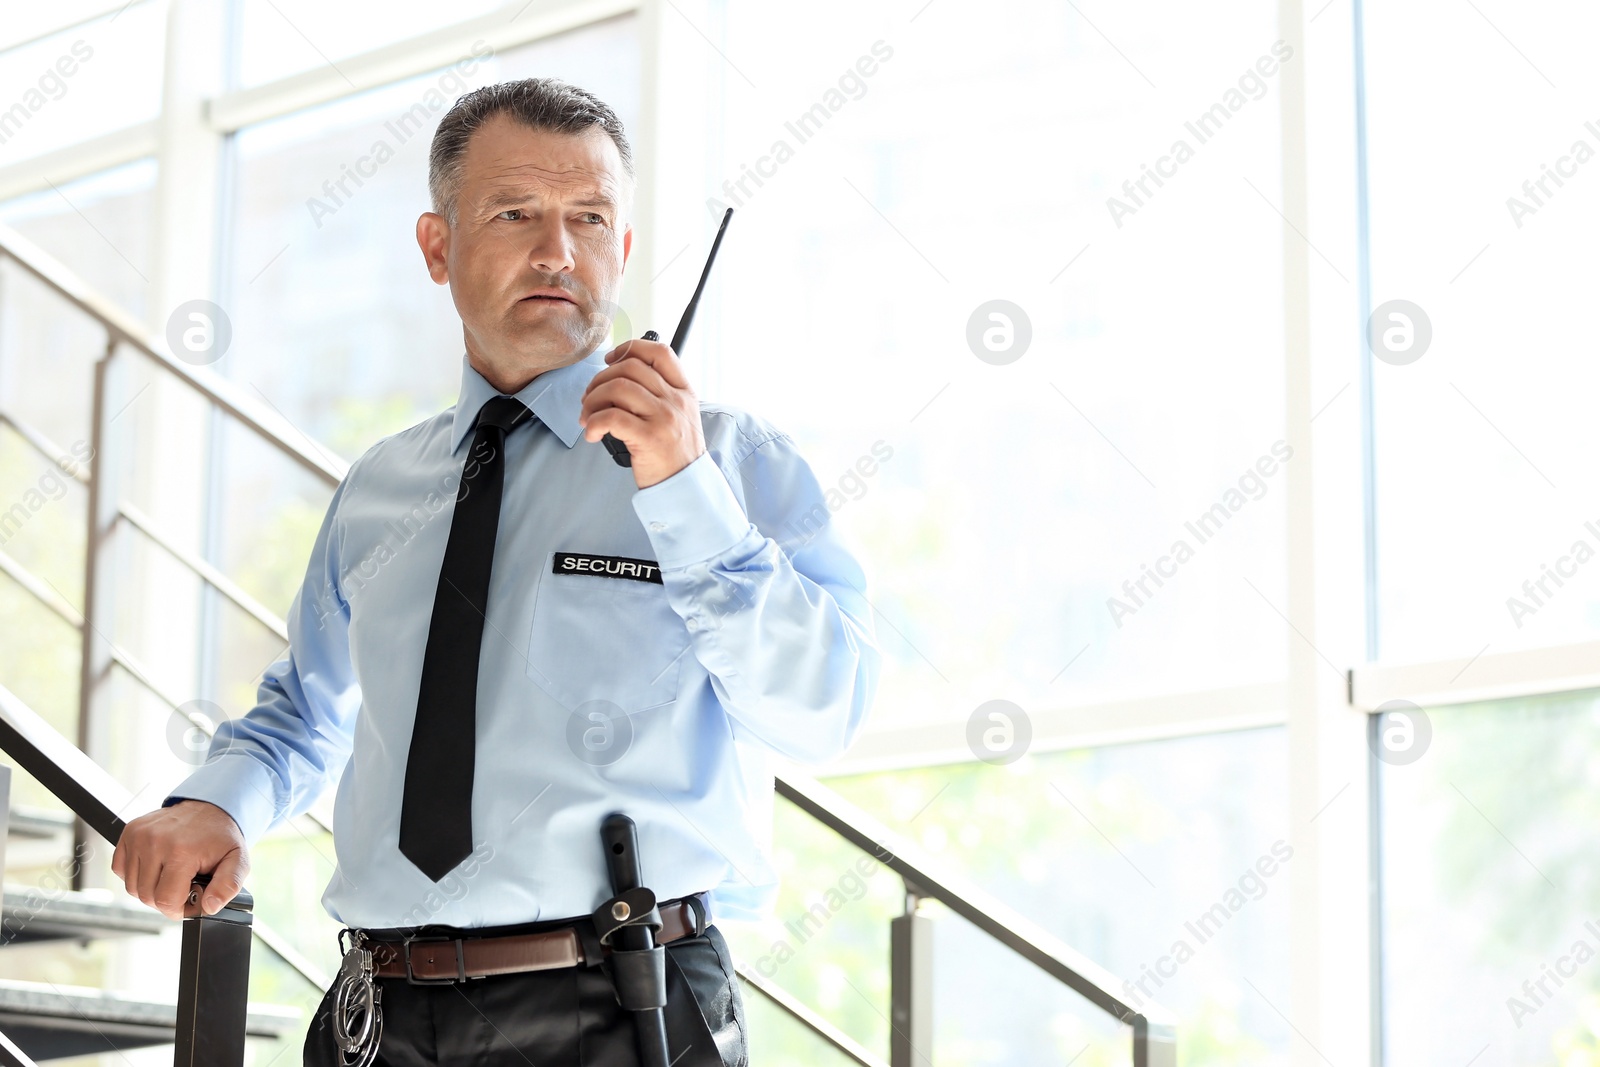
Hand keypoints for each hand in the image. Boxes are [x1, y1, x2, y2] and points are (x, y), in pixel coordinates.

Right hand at [111, 799, 249, 918]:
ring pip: (132, 887)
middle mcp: (155, 841)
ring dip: (150, 888)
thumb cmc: (221, 836)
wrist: (210, 807)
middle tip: (183, 886)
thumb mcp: (238, 861)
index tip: (190, 899)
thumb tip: (209, 907)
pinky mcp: (129, 832)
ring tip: (172, 874)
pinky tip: (156, 865)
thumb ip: (228, 887)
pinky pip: (121, 870)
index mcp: (182, 851)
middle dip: (166, 899)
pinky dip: (136, 874)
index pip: (165, 901)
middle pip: (146, 897)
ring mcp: (139, 835)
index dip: (179, 909)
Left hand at [578, 337, 705, 488]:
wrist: (686, 487)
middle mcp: (675, 400)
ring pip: (617, 388)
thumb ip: (659, 394)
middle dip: (599, 380)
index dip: (629, 348)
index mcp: (683, 391)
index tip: (610, 360)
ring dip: (592, 401)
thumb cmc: (675, 454)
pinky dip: (593, 422)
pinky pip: (612, 417)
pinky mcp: (649, 438)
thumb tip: (616, 377)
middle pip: (629, 368)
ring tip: (587, 418)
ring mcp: (664, 418)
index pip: (659, 352)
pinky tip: (592, 433)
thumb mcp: (679, 417)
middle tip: (589, 399)